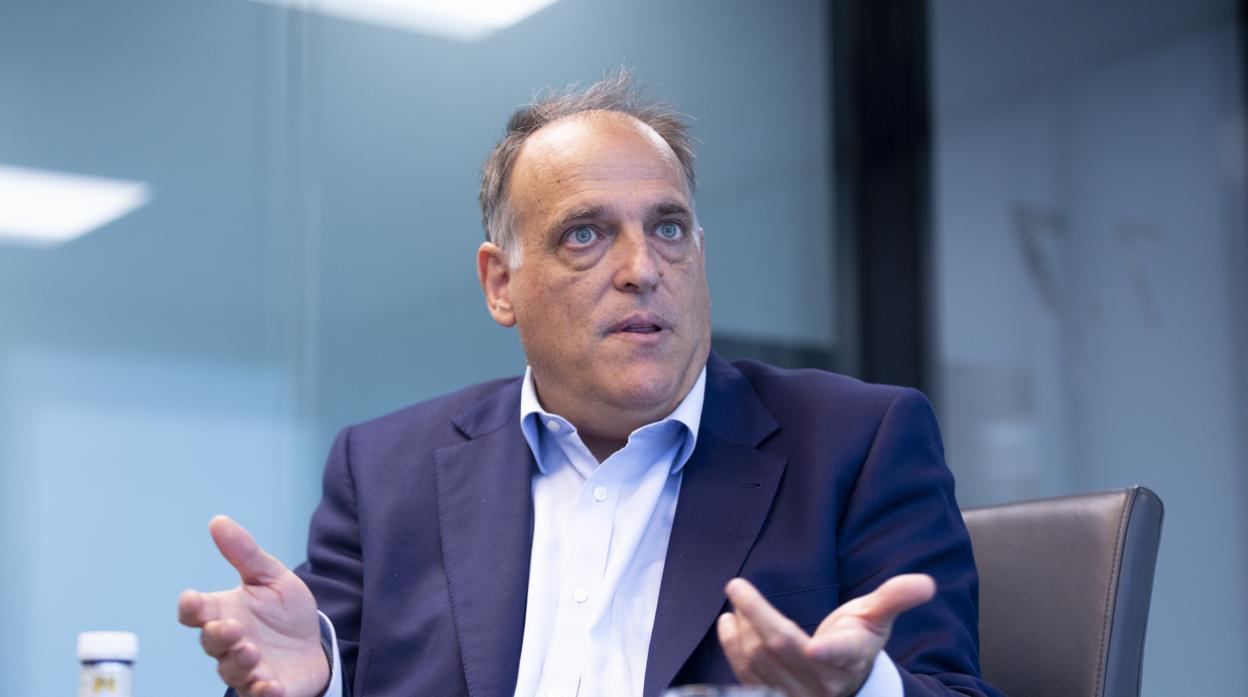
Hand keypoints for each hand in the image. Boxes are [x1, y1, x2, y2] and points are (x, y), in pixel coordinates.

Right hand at [178, 516, 329, 696]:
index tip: (191, 599)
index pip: (196, 612)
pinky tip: (271, 686)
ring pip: (232, 670)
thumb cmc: (284, 611)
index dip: (191, 607)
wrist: (313, 646)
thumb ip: (245, 553)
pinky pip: (257, 695)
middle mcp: (229, 643)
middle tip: (232, 628)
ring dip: (240, 662)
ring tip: (252, 652)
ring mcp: (245, 669)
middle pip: (211, 642)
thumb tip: (218, 521)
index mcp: (224, 612)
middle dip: (219, 635)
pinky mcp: (266, 689)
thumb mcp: (271, 577)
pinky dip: (263, 692)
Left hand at [717, 574, 935, 696]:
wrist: (846, 682)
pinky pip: (748, 675)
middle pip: (783, 648)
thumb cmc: (858, 641)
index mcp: (851, 658)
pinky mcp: (776, 695)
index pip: (841, 655)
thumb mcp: (877, 618)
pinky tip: (728, 624)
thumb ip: (894, 598)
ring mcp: (798, 692)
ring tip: (738, 602)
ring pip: (761, 660)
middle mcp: (823, 681)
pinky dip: (732, 648)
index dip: (829, 653)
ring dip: (743, 629)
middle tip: (736, 586)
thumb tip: (926, 583)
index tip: (816, 647)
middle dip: (756, 615)